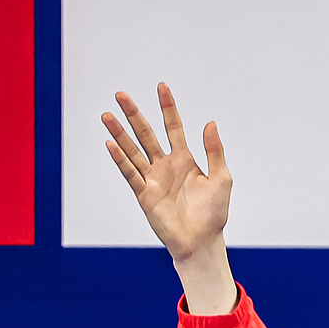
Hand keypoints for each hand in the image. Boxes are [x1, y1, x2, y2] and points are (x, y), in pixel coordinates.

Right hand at [103, 84, 236, 312]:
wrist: (202, 241)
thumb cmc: (214, 213)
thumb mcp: (221, 178)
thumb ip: (214, 151)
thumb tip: (210, 122)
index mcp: (185, 159)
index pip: (173, 127)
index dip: (167, 107)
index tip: (161, 86)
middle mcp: (166, 165)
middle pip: (146, 133)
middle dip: (134, 114)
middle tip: (120, 94)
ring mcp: (153, 179)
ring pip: (133, 150)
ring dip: (120, 133)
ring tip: (107, 114)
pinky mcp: (144, 194)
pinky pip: (130, 173)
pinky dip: (120, 159)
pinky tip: (110, 143)